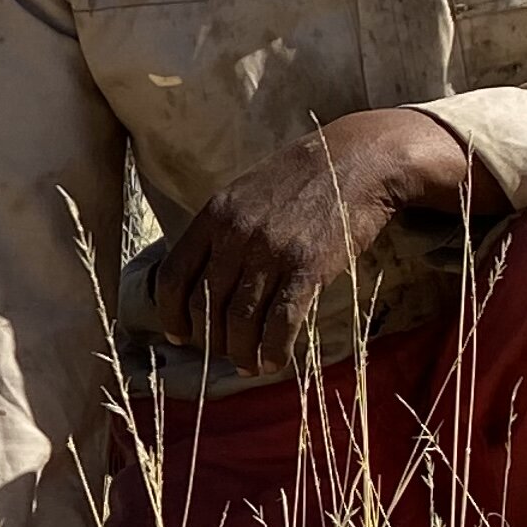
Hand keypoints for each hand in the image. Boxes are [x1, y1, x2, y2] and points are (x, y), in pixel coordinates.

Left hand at [148, 109, 493, 375]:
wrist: (356, 161)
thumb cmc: (298, 180)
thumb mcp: (243, 194)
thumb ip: (219, 231)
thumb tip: (199, 276)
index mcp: (213, 217)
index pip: (174, 276)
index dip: (170, 313)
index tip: (177, 335)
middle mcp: (235, 236)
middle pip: (206, 305)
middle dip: (210, 339)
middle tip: (220, 354)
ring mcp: (270, 252)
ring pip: (241, 320)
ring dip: (240, 351)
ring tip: (246, 365)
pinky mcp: (307, 267)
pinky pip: (281, 321)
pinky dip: (273, 349)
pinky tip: (272, 362)